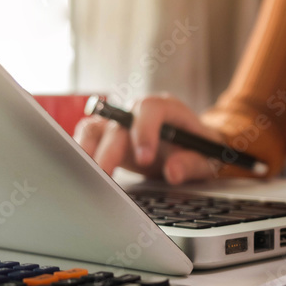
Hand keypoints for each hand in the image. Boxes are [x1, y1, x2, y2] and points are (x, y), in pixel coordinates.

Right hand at [74, 93, 221, 183]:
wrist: (191, 150)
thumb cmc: (198, 150)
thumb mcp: (205, 158)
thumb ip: (191, 164)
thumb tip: (173, 172)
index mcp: (167, 108)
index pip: (150, 108)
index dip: (145, 131)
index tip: (145, 159)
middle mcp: (139, 112)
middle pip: (117, 123)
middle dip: (110, 151)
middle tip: (106, 177)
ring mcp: (120, 123)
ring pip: (95, 128)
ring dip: (87, 152)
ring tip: (85, 176)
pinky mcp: (107, 138)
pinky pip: (87, 139)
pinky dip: (81, 154)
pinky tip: (80, 172)